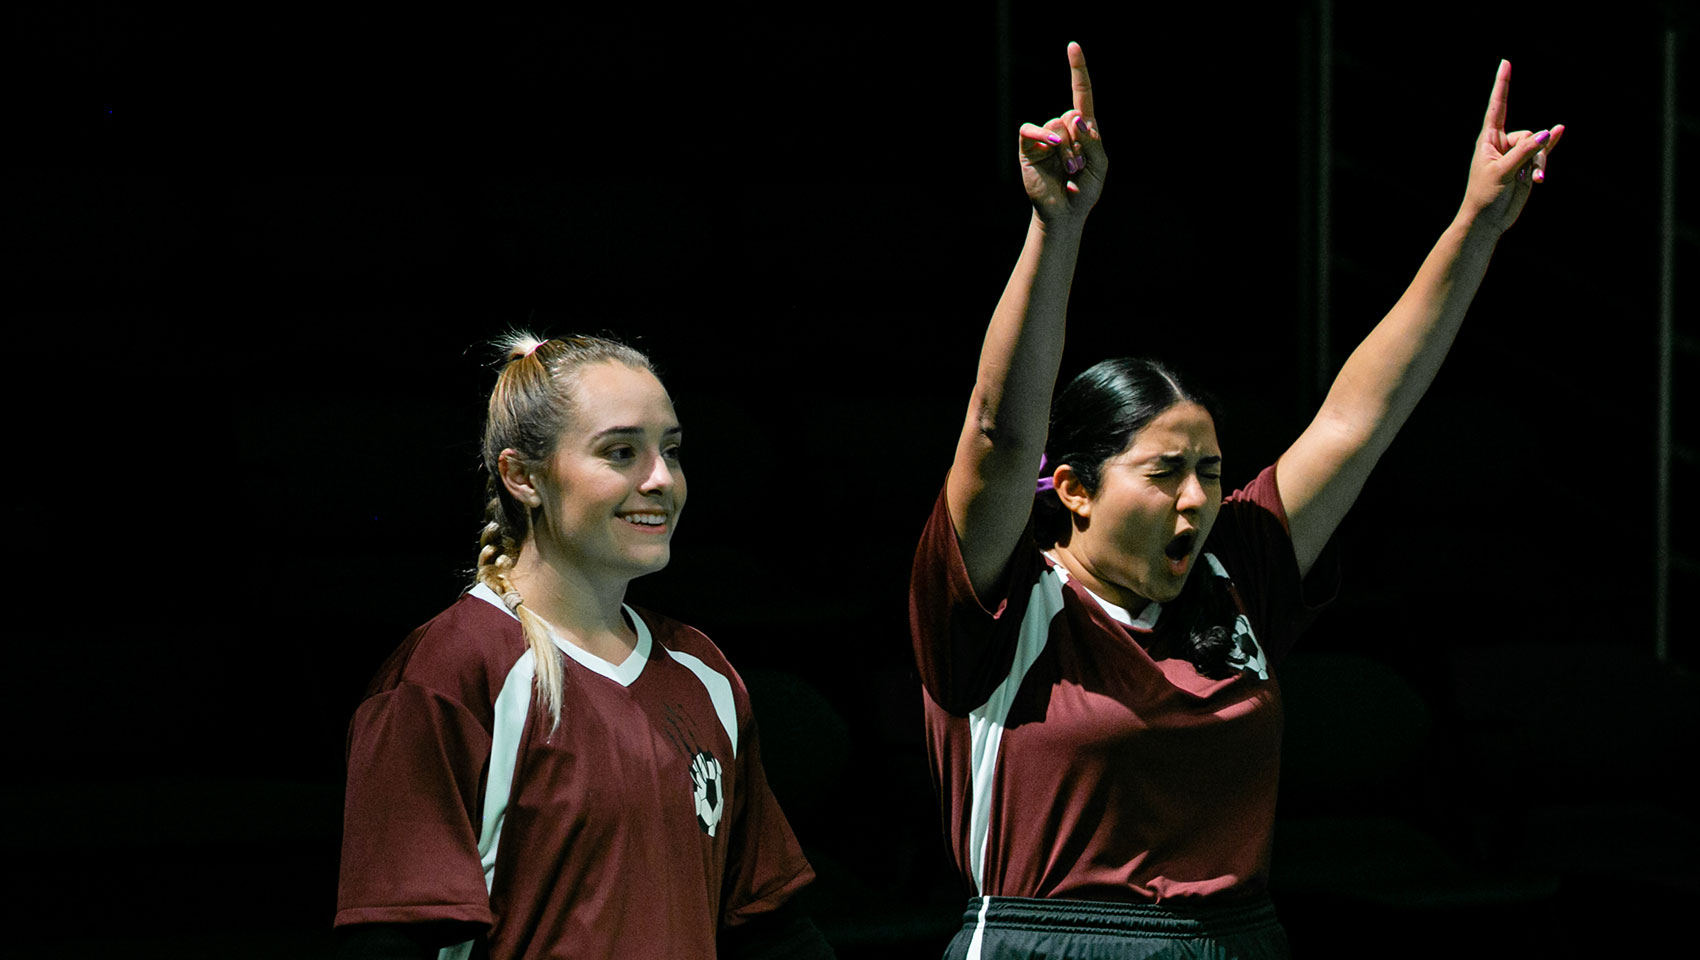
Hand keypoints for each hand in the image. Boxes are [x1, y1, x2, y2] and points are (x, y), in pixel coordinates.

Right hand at [1019, 42, 1107, 226]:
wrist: (1065, 213)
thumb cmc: (1085, 189)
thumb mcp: (1101, 164)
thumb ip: (1093, 141)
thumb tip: (1075, 118)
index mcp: (1083, 128)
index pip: (1081, 93)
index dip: (1078, 70)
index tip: (1072, 46)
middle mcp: (1063, 128)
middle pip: (1073, 115)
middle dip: (1080, 143)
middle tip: (1078, 166)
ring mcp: (1044, 136)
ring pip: (1057, 126)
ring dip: (1067, 150)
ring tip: (1068, 170)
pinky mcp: (1029, 147)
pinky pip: (1032, 130)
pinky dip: (1042, 135)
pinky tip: (1050, 146)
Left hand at [1461, 59, 1563, 233]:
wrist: (1488, 220)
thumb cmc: (1485, 196)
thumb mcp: (1503, 172)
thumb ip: (1525, 151)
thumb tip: (1548, 132)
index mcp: (1488, 140)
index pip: (1498, 106)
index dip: (1502, 85)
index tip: (1505, 63)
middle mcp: (1502, 143)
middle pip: (1529, 134)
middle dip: (1532, 152)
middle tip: (1521, 174)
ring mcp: (1516, 154)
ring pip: (1539, 146)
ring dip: (1539, 164)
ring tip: (1533, 180)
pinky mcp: (1527, 166)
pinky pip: (1544, 152)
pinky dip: (1549, 151)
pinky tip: (1554, 144)